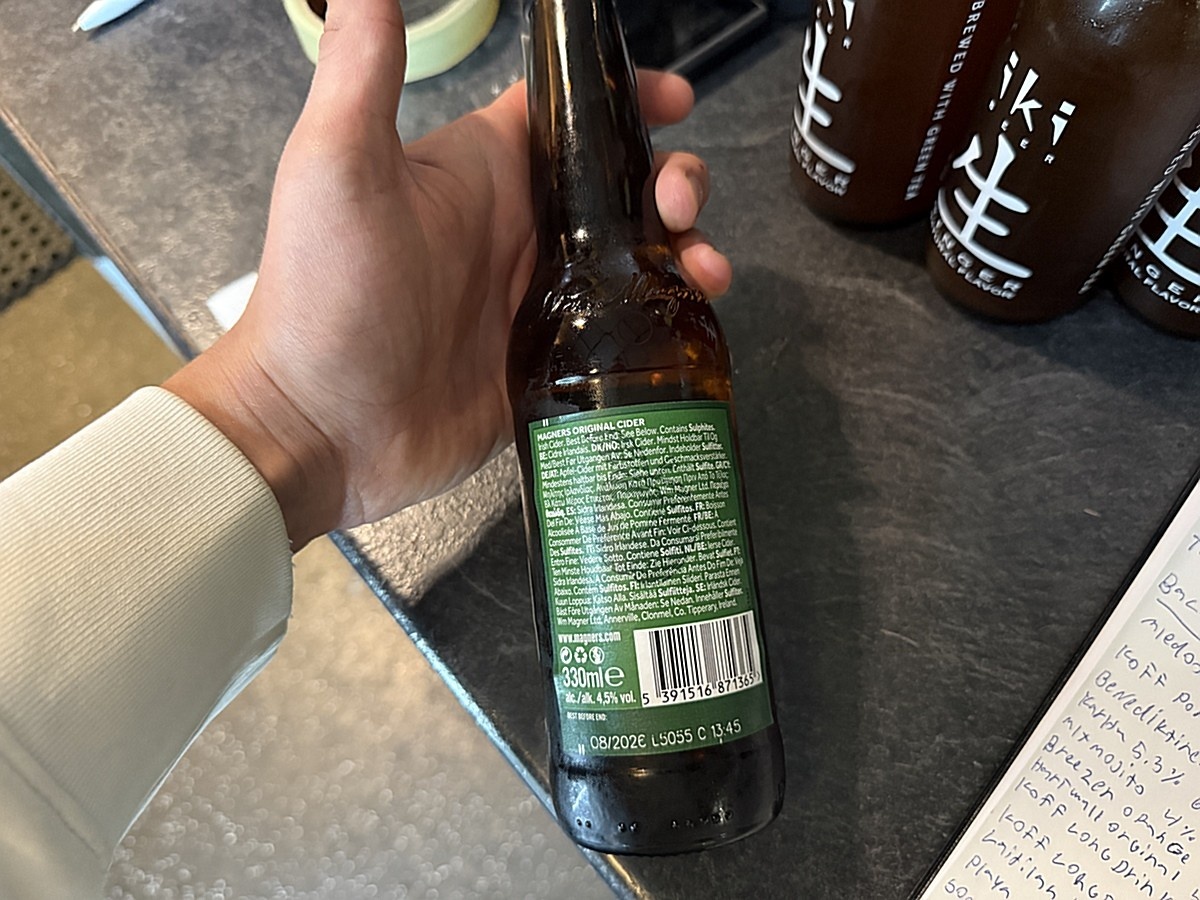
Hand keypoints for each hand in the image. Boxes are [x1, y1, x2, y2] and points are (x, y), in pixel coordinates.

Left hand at [165, 0, 732, 548]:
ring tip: (705, 270)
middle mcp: (521, 230)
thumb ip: (363, 74)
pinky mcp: (556, 362)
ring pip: (639, 258)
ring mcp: (543, 300)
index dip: (626, 99)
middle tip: (680, 207)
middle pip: (624, 186)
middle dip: (674, 180)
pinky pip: (629, 330)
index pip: (569, 117)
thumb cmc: (325, 294)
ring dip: (687, 250)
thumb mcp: (337, 170)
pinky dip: (670, 319)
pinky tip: (691, 320)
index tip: (676, 98)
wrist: (323, 429)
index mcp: (483, 173)